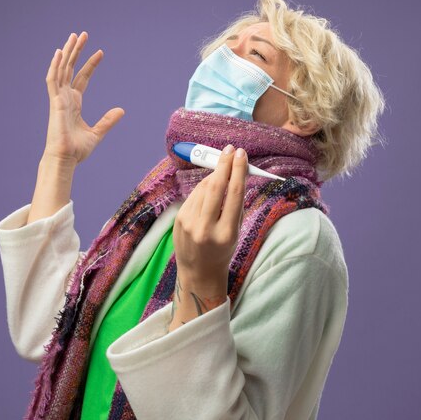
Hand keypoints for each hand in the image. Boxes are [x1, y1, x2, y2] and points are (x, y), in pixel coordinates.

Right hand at [43, 32, 124, 165]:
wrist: (65, 159)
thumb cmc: (77, 150)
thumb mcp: (97, 133)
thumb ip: (108, 121)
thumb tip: (121, 110)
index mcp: (73, 103)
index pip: (81, 78)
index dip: (90, 65)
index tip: (100, 52)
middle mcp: (65, 98)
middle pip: (70, 69)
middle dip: (76, 51)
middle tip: (83, 34)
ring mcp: (58, 99)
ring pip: (61, 69)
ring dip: (67, 53)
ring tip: (74, 36)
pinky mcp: (54, 102)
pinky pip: (53, 80)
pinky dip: (55, 66)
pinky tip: (60, 52)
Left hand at [169, 145, 247, 330]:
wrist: (199, 270)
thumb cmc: (222, 249)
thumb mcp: (235, 230)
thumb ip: (235, 204)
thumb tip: (235, 173)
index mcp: (226, 233)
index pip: (233, 194)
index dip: (238, 171)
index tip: (241, 155)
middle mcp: (206, 227)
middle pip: (216, 186)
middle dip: (224, 165)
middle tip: (230, 150)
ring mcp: (189, 223)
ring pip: (204, 188)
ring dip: (215, 174)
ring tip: (223, 166)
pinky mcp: (179, 219)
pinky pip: (194, 195)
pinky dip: (204, 187)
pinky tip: (210, 184)